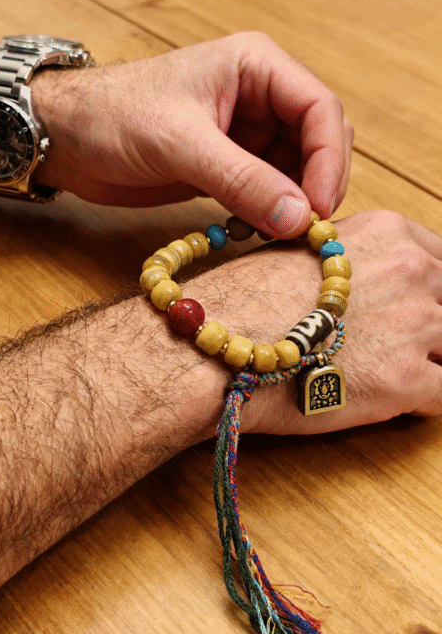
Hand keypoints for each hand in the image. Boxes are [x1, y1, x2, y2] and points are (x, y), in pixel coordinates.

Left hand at [37, 32, 352, 237]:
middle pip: (319, 141)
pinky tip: (259, 230)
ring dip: (295, 203)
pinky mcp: (228, 165)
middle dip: (318, 184)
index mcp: (257, 66)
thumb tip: (298, 218)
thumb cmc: (112, 115)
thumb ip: (241, 179)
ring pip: (297, 171)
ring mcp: (246, 134)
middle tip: (305, 230)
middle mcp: (260, 96)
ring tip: (281, 234)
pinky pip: (267, 191)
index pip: (321, 109)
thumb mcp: (179, 143)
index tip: (318, 210)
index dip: (329, 161)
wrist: (65, 137)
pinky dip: (271, 212)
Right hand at [184, 210, 441, 433]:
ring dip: (434, 360)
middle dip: (435, 324)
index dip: (432, 289)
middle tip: (412, 344)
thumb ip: (345, 261)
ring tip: (400, 372)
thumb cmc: (239, 300)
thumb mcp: (299, 252)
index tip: (423, 305)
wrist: (213, 345)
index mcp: (386, 232)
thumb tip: (356, 281)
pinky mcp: (405, 380)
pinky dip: (431, 399)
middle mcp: (410, 270)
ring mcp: (413, 324)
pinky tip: (403, 401)